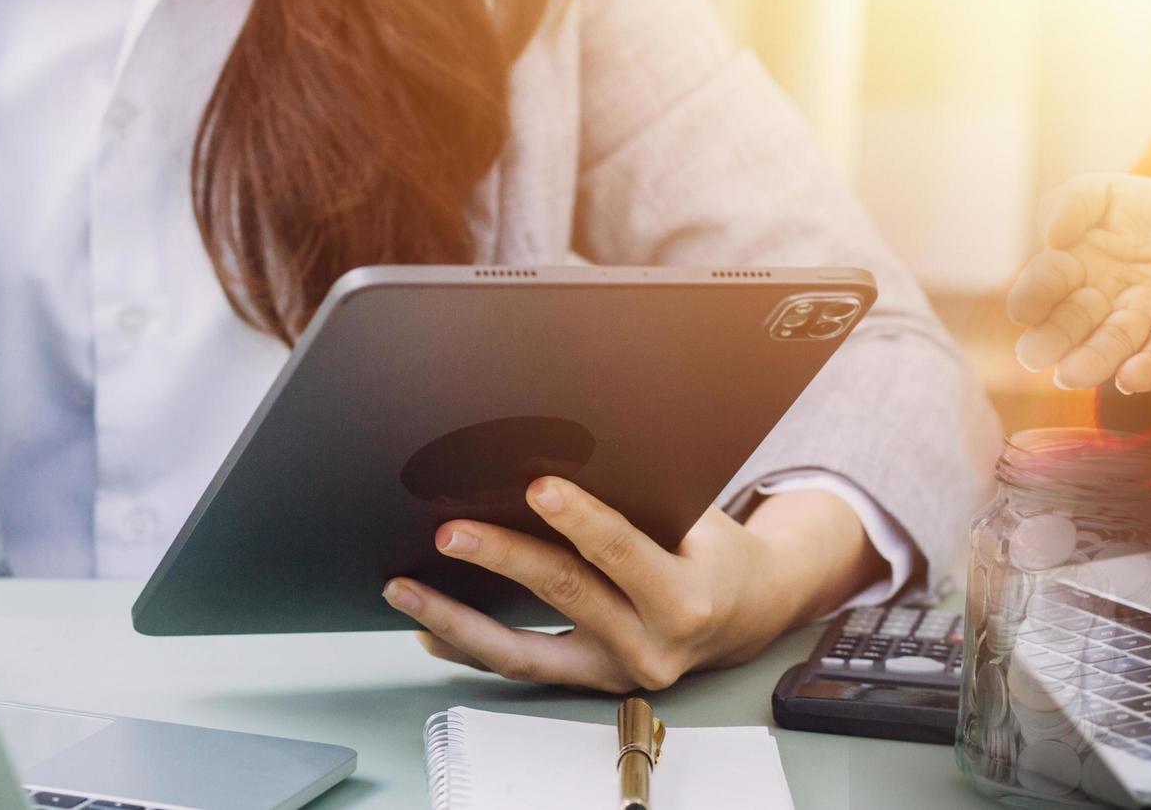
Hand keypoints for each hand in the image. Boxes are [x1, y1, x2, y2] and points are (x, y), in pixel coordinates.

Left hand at [383, 480, 878, 691]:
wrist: (745, 615)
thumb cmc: (714, 553)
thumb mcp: (696, 520)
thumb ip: (637, 503)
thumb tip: (550, 466)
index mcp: (686, 599)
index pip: (625, 555)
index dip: (582, 520)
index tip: (538, 487)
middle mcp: (652, 646)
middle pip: (565, 596)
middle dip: (502, 558)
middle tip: (450, 531)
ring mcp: (616, 673)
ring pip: (524, 651)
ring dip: (457, 619)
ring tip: (405, 588)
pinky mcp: (589, 683)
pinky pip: (520, 668)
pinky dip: (468, 648)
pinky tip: (426, 627)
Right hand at [1005, 173, 1150, 392]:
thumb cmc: (1145, 216)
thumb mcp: (1108, 193)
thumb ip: (1073, 201)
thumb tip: (1052, 234)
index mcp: (1075, 270)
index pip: (1049, 282)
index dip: (1035, 295)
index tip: (1023, 310)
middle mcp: (1102, 306)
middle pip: (1074, 324)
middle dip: (1055, 339)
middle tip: (1034, 356)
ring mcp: (1143, 326)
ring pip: (1116, 345)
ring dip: (1095, 360)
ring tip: (1073, 374)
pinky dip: (1149, 368)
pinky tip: (1132, 377)